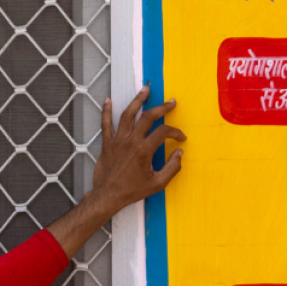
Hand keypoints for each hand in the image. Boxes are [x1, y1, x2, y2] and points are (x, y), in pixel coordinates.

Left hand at [47, 85, 185, 257]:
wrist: (108, 196)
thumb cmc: (133, 191)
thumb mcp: (157, 184)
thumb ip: (172, 168)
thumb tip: (180, 153)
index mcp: (144, 151)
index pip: (163, 133)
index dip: (175, 132)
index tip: (181, 138)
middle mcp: (131, 141)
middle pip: (148, 117)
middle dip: (162, 108)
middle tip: (171, 102)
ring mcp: (117, 141)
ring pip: (128, 115)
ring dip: (137, 101)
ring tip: (145, 89)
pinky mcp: (107, 143)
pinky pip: (105, 124)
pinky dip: (106, 111)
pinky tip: (108, 100)